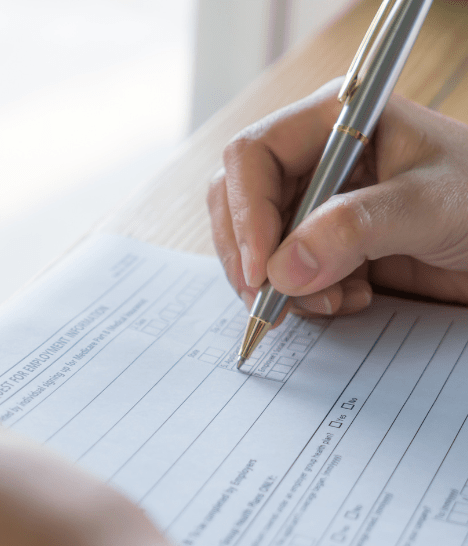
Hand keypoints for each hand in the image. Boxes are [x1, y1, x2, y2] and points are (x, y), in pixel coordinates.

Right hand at [208, 78, 467, 316]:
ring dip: (279, 284)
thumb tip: (281, 269)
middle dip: (250, 255)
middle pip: (237, 202)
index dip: (245, 212)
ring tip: (329, 302)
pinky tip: (348, 299)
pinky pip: (283, 273)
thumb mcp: (429, 205)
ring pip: (254, 244)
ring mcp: (316, 205)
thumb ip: (355, 229)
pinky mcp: (324, 245)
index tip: (261, 269)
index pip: (252, 156)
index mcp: (333, 122)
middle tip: (270, 301)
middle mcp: (314, 160)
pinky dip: (302, 297)